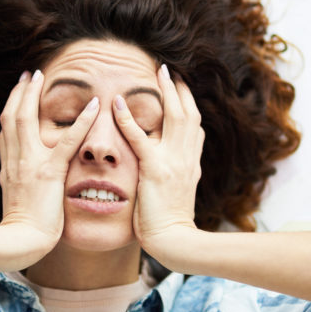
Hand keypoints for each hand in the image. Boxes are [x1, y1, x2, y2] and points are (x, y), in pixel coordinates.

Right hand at [0, 70, 98, 261]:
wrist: (20, 241)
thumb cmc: (22, 228)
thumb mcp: (16, 200)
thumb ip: (18, 183)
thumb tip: (19, 177)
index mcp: (9, 167)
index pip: (6, 130)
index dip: (11, 109)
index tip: (17, 93)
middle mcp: (15, 160)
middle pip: (10, 116)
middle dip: (19, 93)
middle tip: (28, 74)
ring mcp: (29, 164)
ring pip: (25, 119)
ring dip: (33, 95)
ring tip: (41, 77)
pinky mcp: (49, 173)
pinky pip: (67, 142)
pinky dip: (81, 122)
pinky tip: (94, 107)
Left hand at [113, 64, 203, 264]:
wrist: (174, 241)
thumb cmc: (171, 224)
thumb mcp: (179, 193)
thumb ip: (178, 175)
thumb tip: (176, 168)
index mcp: (191, 164)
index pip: (194, 127)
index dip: (188, 105)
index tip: (181, 88)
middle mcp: (187, 158)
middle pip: (189, 114)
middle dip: (181, 89)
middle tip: (170, 70)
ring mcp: (173, 162)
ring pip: (174, 117)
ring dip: (166, 91)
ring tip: (158, 72)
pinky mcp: (155, 170)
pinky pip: (140, 138)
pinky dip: (128, 118)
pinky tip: (116, 103)